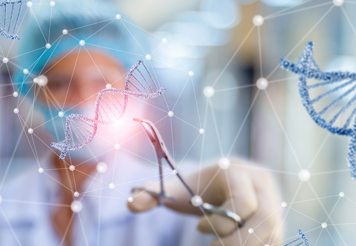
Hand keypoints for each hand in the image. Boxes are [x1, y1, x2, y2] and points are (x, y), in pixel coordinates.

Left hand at [127, 159, 282, 245]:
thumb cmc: (195, 188)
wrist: (219, 185)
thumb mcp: (174, 189)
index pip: (244, 205)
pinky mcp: (279, 218)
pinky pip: (275, 241)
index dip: (222, 223)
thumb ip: (152, 193)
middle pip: (267, 221)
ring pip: (274, 234)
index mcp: (239, 171)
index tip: (199, 229)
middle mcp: (263, 183)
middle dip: (239, 243)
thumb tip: (131, 203)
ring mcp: (275, 201)